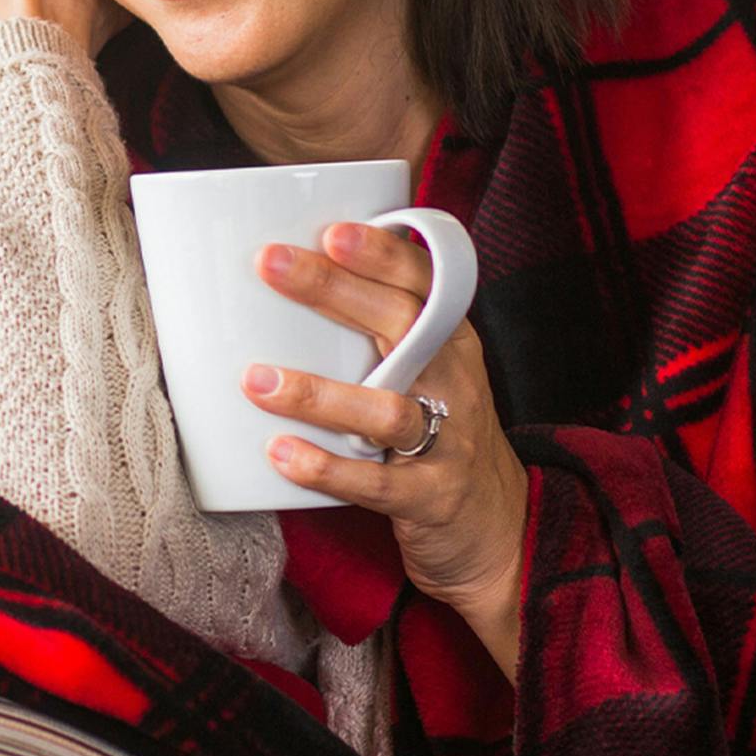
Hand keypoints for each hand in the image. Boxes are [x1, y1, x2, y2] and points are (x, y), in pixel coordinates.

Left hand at [240, 222, 527, 682]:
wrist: (498, 527)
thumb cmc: (439, 430)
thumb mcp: (429, 370)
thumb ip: (379, 326)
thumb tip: (294, 269)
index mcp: (450, 338)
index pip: (422, 280)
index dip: (380, 251)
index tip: (331, 228)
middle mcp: (453, 380)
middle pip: (401, 324)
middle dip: (333, 290)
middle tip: (270, 264)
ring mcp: (447, 439)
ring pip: (386, 409)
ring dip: (318, 393)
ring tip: (257, 380)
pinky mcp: (430, 497)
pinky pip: (376, 482)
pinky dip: (327, 468)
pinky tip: (280, 454)